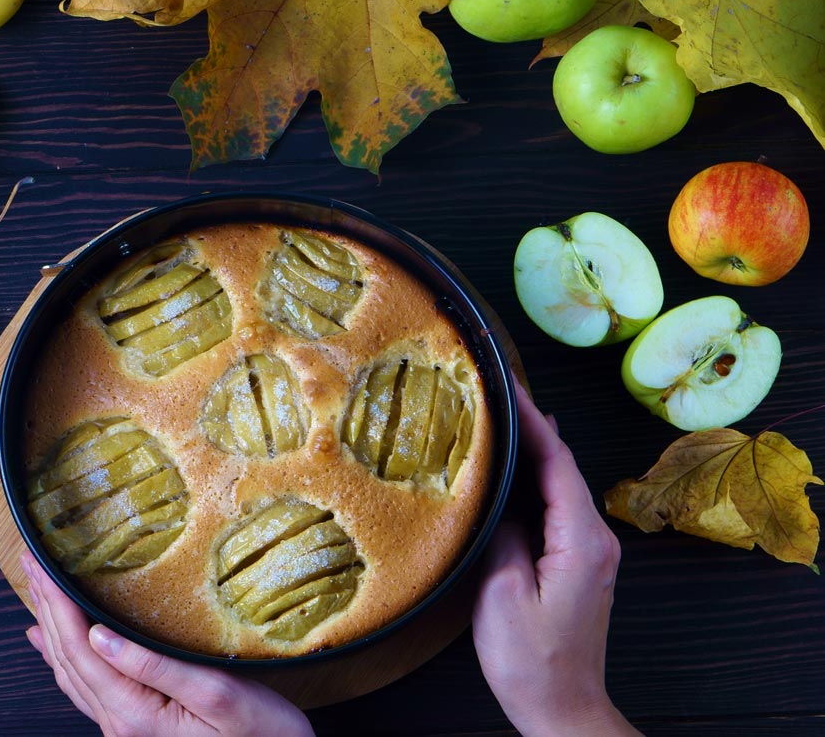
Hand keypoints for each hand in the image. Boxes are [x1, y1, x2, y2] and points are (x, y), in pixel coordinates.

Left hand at [21, 550, 314, 736]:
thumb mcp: (219, 696)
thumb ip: (155, 668)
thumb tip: (99, 637)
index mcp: (134, 714)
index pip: (79, 648)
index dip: (56, 603)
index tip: (41, 564)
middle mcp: (120, 725)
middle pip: (67, 659)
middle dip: (46, 608)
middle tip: (29, 563)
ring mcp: (125, 731)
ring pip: (72, 674)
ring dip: (52, 629)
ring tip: (38, 593)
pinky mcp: (137, 729)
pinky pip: (87, 687)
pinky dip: (67, 658)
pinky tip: (60, 646)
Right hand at [471, 383, 640, 736]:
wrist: (563, 708)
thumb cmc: (532, 663)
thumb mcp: (502, 594)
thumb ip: (504, 536)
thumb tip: (501, 502)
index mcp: (581, 540)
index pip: (559, 462)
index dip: (533, 421)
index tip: (510, 388)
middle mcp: (596, 539)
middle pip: (565, 467)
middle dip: (533, 427)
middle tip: (498, 393)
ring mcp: (592, 551)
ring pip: (562, 486)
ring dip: (534, 453)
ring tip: (499, 422)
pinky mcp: (580, 564)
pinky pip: (559, 508)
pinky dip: (536, 482)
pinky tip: (512, 473)